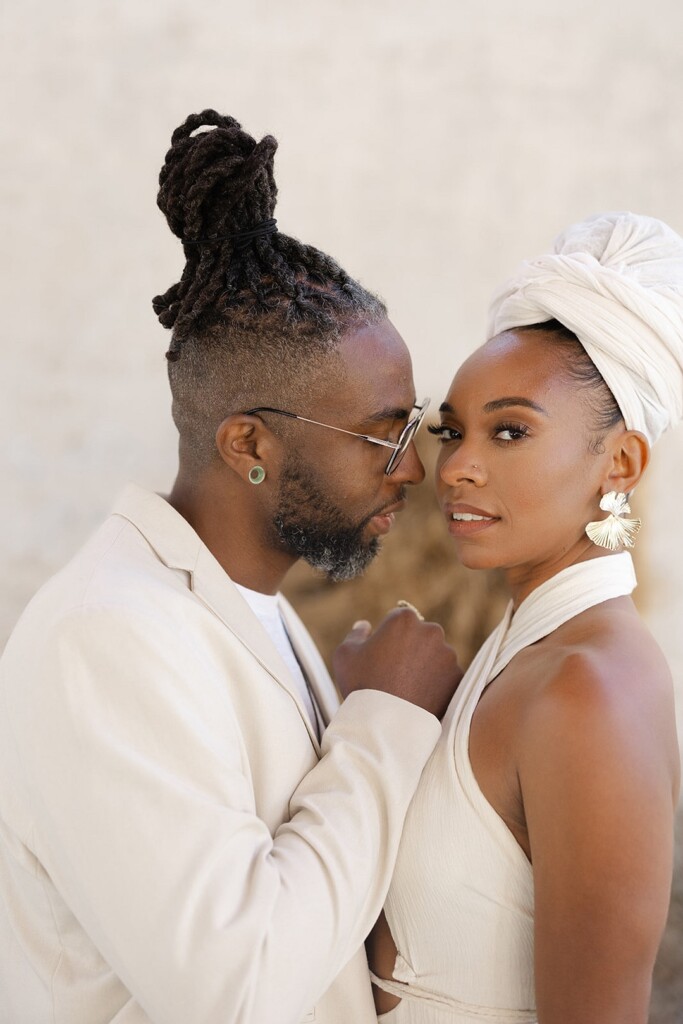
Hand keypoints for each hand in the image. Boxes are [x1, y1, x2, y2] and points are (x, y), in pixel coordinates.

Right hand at [333, 609, 462, 718]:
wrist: (387, 725)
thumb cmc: (361, 685)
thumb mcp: (345, 655)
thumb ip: (356, 634)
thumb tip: (364, 626)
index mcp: (404, 619)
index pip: (397, 620)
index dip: (387, 637)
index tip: (381, 655)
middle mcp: (431, 631)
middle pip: (420, 635)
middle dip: (410, 648)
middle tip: (394, 673)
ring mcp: (448, 655)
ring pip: (435, 656)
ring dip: (425, 665)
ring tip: (407, 689)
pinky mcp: (458, 677)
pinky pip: (446, 676)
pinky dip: (437, 683)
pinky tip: (420, 697)